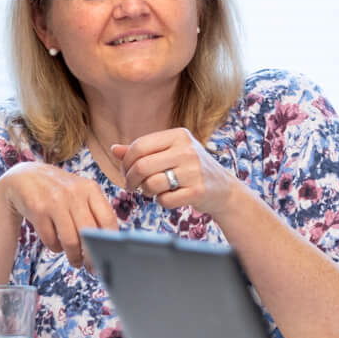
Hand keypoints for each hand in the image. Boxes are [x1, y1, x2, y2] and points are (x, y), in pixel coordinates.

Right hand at [0, 161, 122, 268]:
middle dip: (92, 256)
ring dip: (74, 256)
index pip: (108, 219)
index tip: (109, 256)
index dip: (110, 242)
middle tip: (92, 267)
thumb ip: (95, 212)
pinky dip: (55, 248)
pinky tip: (57, 246)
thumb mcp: (80, 193)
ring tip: (76, 261)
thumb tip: (109, 244)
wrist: (24, 177)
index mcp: (90, 189)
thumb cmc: (59, 191)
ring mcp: (55, 201)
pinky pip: (51, 240)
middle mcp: (74, 193)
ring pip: (70, 240)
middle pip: (90, 234)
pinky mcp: (37, 209)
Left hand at [112, 129, 241, 219]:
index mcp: (179, 135)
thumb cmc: (191, 169)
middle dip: (130, 179)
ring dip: (146, 191)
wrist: (224, 189)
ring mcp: (194, 170)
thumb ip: (143, 151)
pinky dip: (162, 202)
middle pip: (142, 165)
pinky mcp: (198, 190)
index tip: (126, 172)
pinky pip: (165, 200)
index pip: (139, 146)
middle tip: (131, 186)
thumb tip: (114, 149)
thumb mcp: (170, 153)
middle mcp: (188, 150)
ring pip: (151, 184)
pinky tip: (168, 197)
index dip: (126, 162)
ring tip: (150, 191)